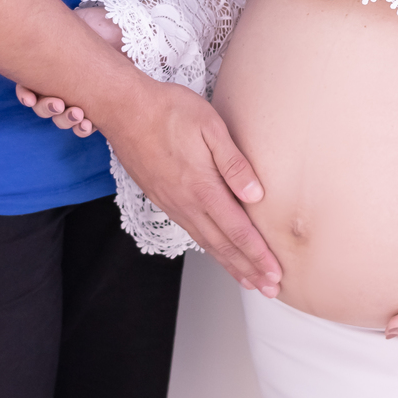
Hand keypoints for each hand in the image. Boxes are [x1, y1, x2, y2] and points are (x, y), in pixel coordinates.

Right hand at [16, 7, 281, 296]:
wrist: (123, 109)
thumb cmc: (169, 110)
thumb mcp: (210, 126)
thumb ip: (234, 162)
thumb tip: (256, 195)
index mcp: (202, 187)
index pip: (237, 231)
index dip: (258, 255)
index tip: (274, 274)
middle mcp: (186, 203)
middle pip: (223, 245)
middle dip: (248, 269)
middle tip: (269, 289)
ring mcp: (172, 203)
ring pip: (206, 242)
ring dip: (230, 264)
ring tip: (248, 280)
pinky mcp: (162, 198)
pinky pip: (191, 231)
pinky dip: (209, 247)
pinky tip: (217, 250)